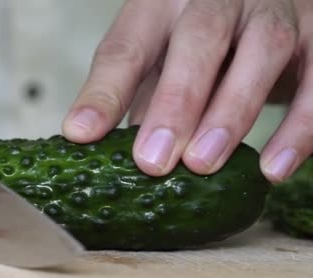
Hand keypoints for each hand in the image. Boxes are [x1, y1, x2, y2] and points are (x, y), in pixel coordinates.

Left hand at [63, 0, 312, 182]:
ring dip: (230, 113)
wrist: (260, 0)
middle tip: (153, 161)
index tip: (81, 135)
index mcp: (162, 4)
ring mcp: (273, 10)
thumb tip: (97, 145)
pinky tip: (274, 168)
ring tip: (202, 165)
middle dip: (175, 102)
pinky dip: (300, 126)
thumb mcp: (157, 55)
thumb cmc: (196, 41)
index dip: (104, 92)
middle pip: (198, 39)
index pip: (128, 45)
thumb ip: (134, 93)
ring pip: (261, 51)